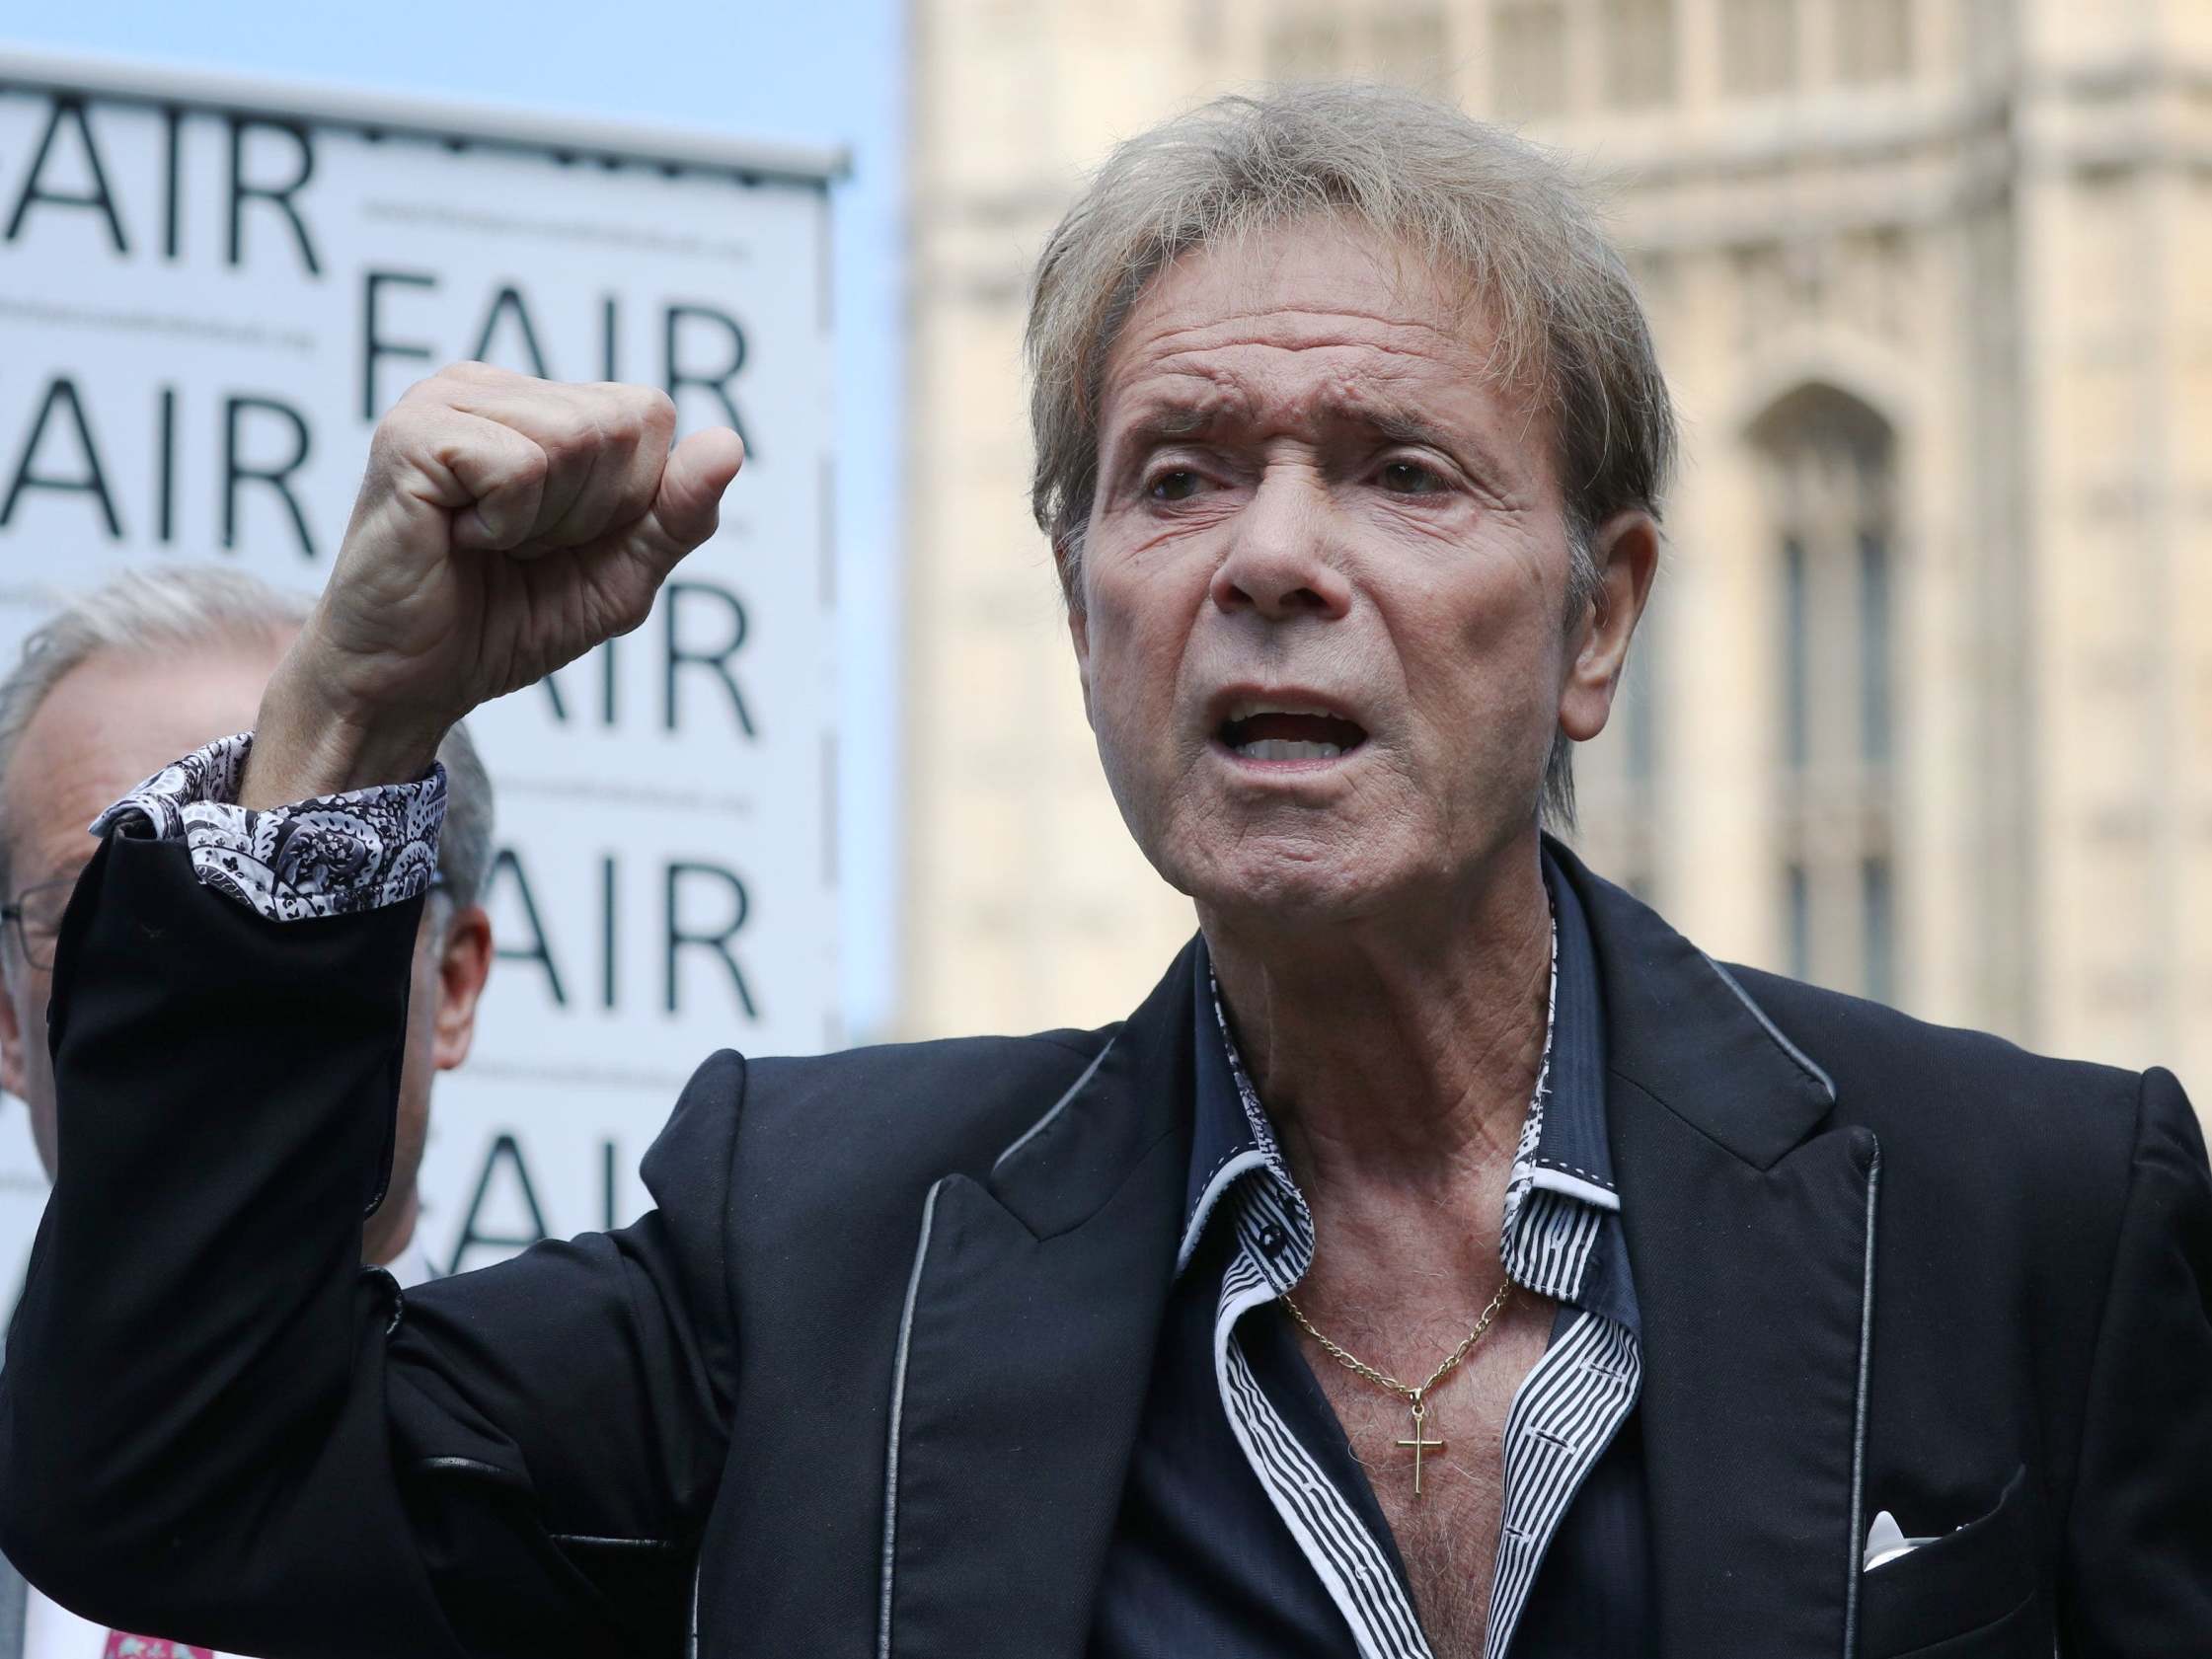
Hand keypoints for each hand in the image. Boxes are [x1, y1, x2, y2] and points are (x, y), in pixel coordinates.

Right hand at [244, 363, 743, 806]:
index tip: (562, 540)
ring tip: (486, 542)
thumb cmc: (505, 622)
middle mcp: (493, 387)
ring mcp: (447, 399)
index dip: (631, 499)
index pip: (650, 415)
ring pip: (577, 439)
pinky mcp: (414, 432)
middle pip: (622, 424)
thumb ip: (678, 515)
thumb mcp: (620, 577)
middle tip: (519, 547)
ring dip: (547, 521)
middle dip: (592, 512)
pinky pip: (523, 466)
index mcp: (542, 407)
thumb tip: (730, 443)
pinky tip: (457, 537)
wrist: (409, 682)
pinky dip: (506, 524)